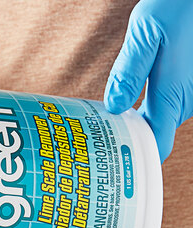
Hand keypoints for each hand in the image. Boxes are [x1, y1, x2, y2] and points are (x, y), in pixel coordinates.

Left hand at [104, 0, 192, 161]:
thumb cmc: (183, 3)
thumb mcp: (147, 30)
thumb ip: (129, 71)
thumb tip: (113, 106)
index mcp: (175, 93)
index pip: (158, 145)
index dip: (136, 158)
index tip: (112, 159)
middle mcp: (188, 98)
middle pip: (155, 133)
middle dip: (128, 137)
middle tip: (96, 138)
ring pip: (161, 117)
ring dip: (137, 120)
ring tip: (106, 121)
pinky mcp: (192, 83)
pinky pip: (170, 102)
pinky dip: (149, 105)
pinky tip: (127, 101)